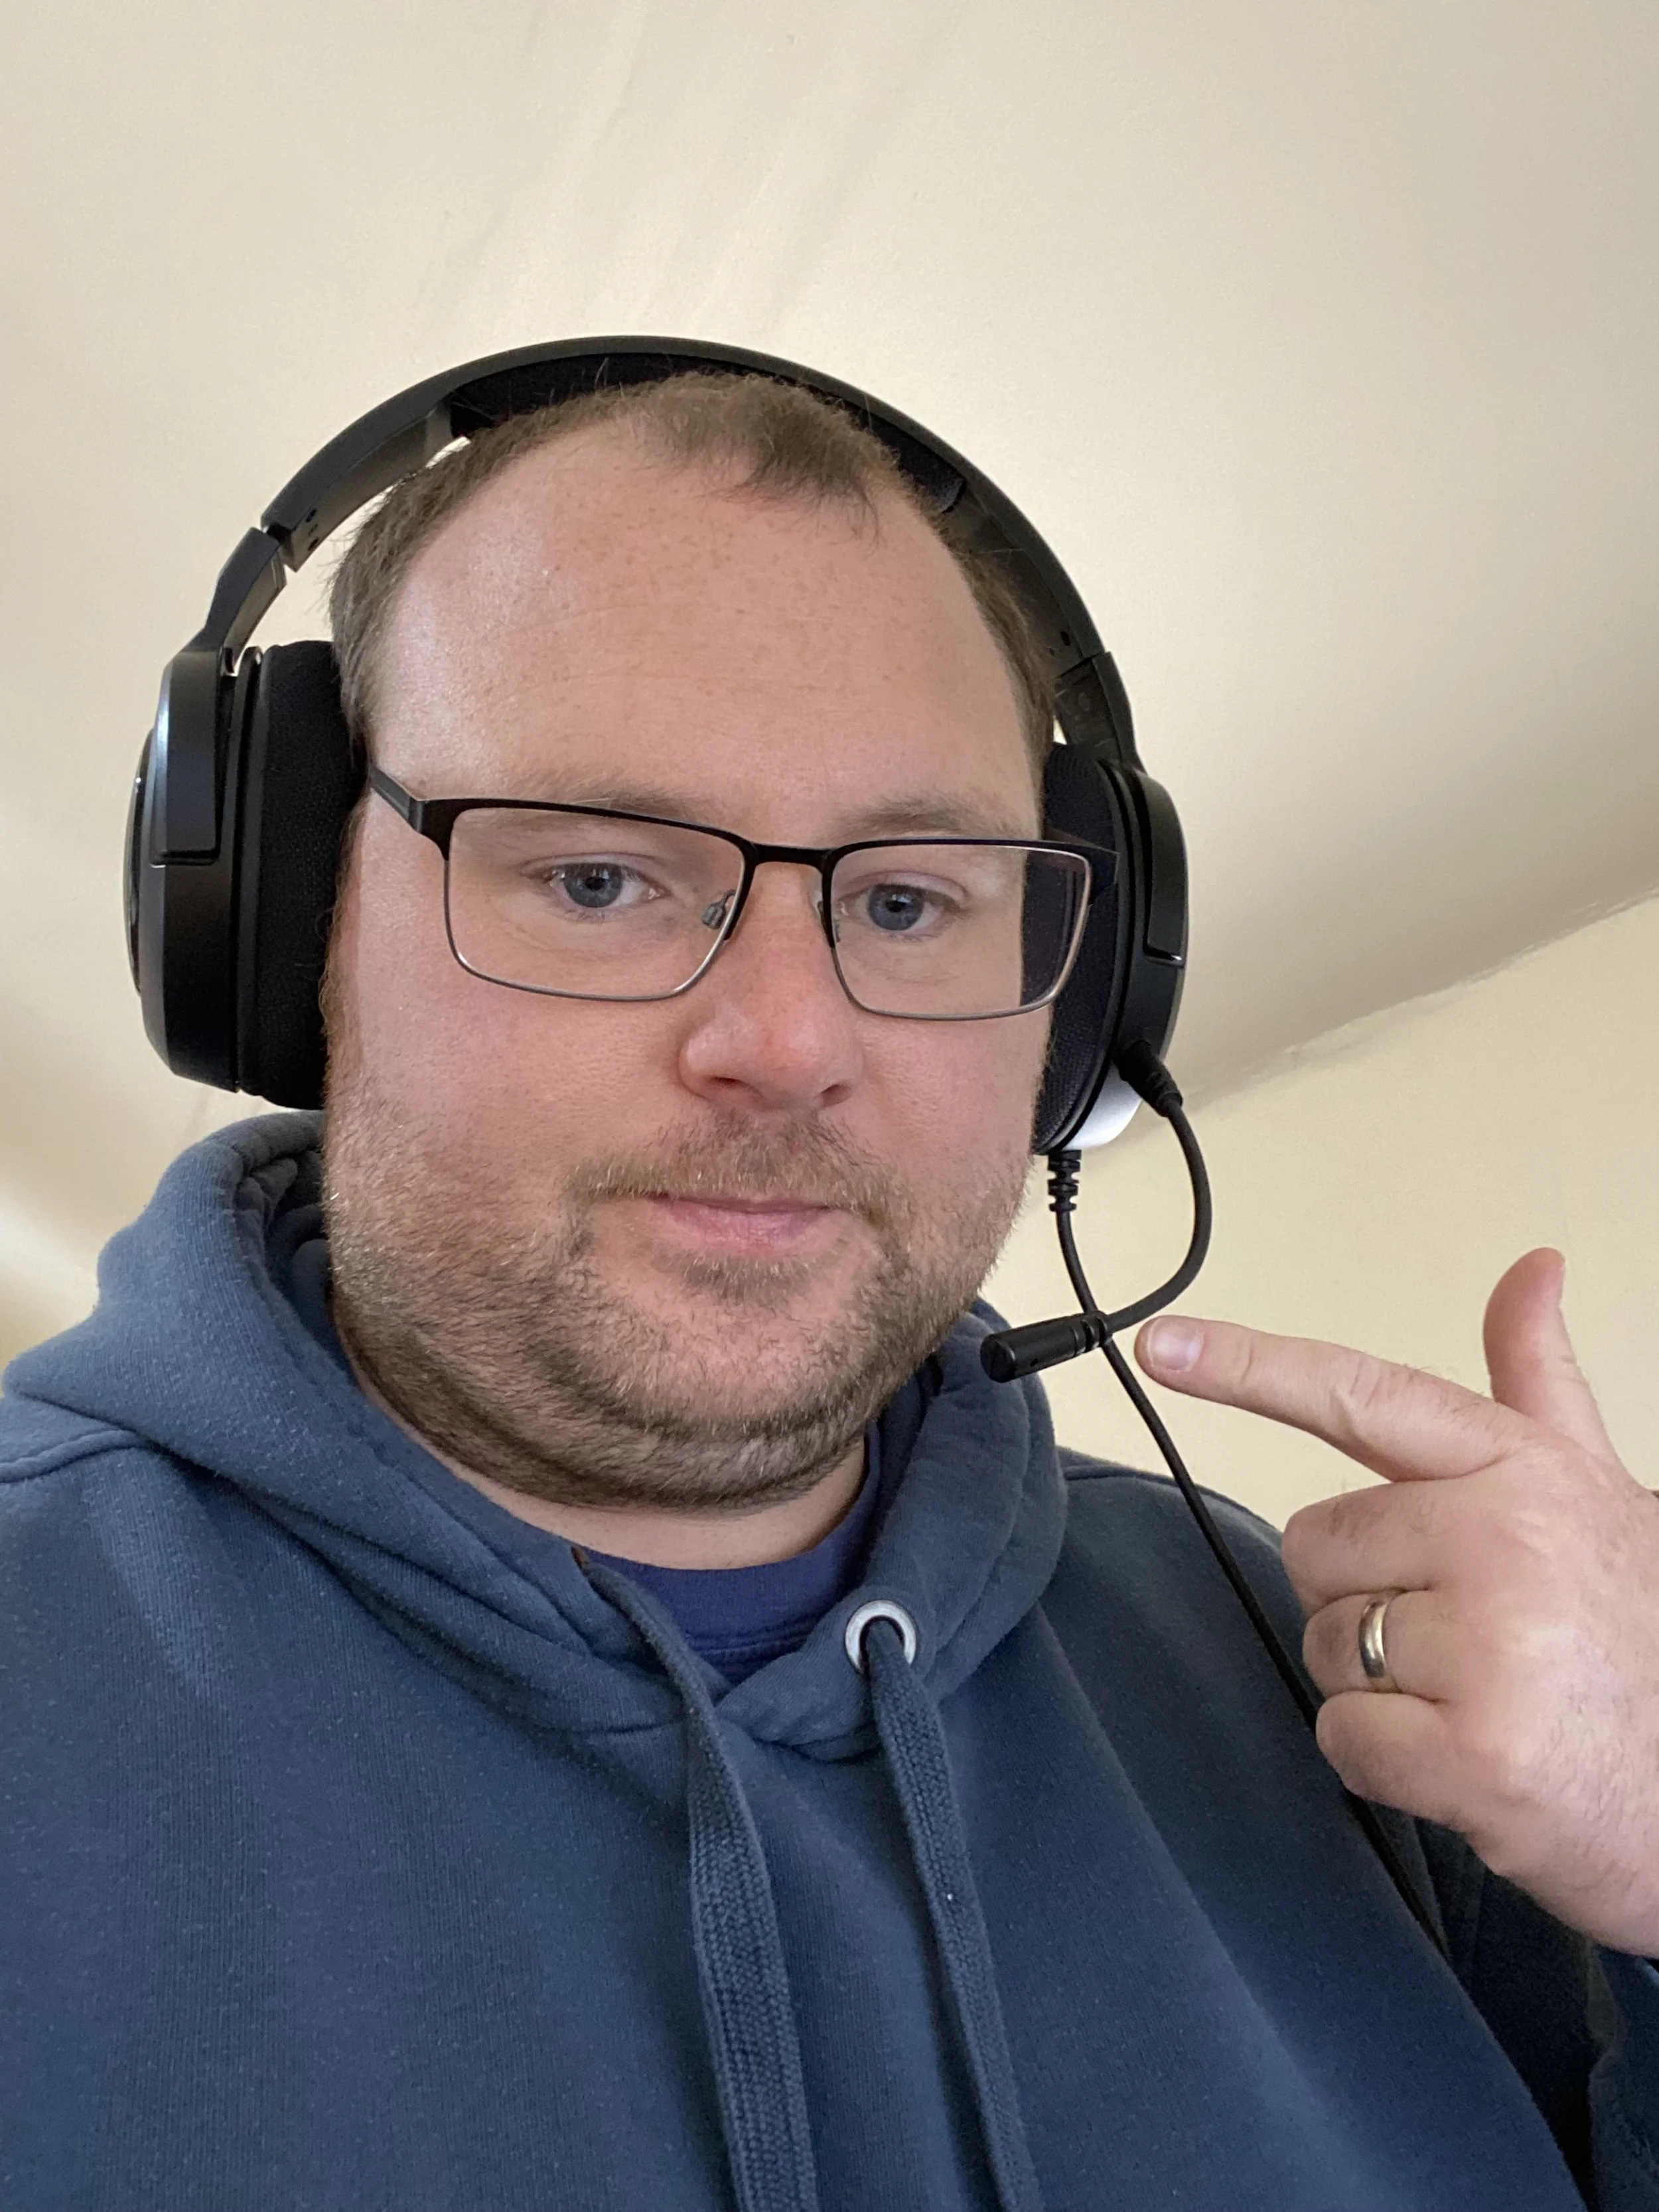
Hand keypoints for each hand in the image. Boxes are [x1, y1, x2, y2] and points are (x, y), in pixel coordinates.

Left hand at [1135, 1252, 1658, 1954]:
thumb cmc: (1639, 1638)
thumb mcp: (1598, 1493)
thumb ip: (1538, 1384)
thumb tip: (1530, 1268)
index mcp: (1523, 1467)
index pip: (1363, 1395)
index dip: (1250, 1367)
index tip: (1163, 1346)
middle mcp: (1503, 1537)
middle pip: (1317, 1545)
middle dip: (1368, 1597)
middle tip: (1471, 1637)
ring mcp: (1493, 1644)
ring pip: (1325, 1643)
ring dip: (1382, 1686)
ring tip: (1485, 1696)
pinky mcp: (1477, 1752)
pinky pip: (1344, 1738)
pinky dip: (1389, 1764)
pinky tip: (1474, 1760)